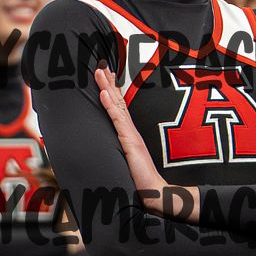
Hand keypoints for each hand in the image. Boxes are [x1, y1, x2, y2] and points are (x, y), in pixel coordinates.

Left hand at [95, 64, 165, 207]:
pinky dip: (110, 106)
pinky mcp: (129, 142)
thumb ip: (124, 153)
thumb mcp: (129, 163)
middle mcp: (130, 131)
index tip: (107, 76)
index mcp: (130, 134)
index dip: (113, 91)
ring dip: (107, 87)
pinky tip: (104, 94)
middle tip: (103, 64)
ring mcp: (130, 135)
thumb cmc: (143, 180)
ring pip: (117, 106)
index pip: (120, 108)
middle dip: (110, 82)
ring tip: (100, 71)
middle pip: (119, 101)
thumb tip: (117, 150)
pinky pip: (118, 120)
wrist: (155, 191)